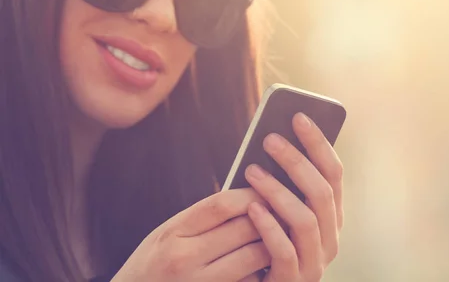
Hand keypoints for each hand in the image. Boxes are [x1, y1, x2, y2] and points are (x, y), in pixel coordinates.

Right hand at [111, 189, 270, 281]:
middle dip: (269, 216)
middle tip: (283, 210)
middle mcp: (185, 258)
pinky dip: (261, 271)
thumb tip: (245, 196)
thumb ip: (200, 217)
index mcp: (173, 232)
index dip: (251, 193)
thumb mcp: (166, 234)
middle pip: (244, 227)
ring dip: (272, 244)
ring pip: (255, 255)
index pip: (222, 204)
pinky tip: (263, 266)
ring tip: (280, 236)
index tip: (265, 189)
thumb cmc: (151, 267)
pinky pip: (250, 281)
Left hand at [244, 112, 343, 281]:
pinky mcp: (293, 281)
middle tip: (269, 139)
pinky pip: (285, 251)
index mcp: (330, 215)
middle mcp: (330, 237)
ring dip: (278, 191)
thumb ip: (283, 184)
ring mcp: (315, 261)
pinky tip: (251, 207)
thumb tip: (272, 140)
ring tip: (252, 170)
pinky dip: (269, 226)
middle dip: (297, 161)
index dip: (318, 143)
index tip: (299, 116)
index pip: (334, 173)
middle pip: (322, 192)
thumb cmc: (264, 239)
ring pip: (306, 219)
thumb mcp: (278, 209)